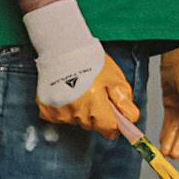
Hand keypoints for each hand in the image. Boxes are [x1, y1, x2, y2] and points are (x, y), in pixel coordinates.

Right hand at [25, 0, 141, 138]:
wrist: (63, 48)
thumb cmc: (90, 61)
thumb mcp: (115, 78)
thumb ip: (124, 101)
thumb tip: (131, 118)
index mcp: (95, 104)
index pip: (109, 130)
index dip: (114, 125)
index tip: (114, 117)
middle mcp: (77, 111)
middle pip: (92, 125)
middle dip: (96, 114)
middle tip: (94, 94)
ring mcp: (60, 112)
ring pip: (76, 121)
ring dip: (80, 111)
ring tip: (79, 89)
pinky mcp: (47, 109)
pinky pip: (60, 117)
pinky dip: (64, 109)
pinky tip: (66, 93)